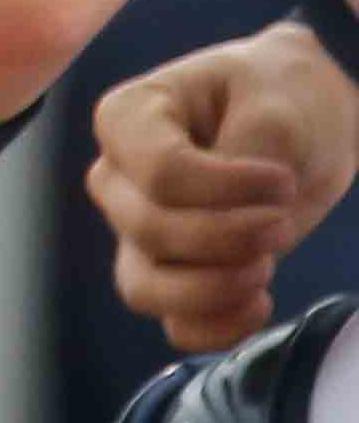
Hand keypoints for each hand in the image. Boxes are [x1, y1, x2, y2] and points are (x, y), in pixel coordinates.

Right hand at [95, 27, 358, 351]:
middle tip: (283, 220)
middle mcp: (118, 177)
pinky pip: (173, 324)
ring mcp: (136, 228)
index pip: (159, 175)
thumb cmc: (279, 95)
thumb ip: (248, 154)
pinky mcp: (170, 271)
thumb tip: (231, 218)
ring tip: (266, 267)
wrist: (304, 124)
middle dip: (229, 237)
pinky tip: (259, 303)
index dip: (226, 190)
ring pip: (145, 287)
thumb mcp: (273, 107)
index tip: (281, 180)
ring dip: (214, 288)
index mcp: (127, 118)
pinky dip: (217, 327)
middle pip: (149, 230)